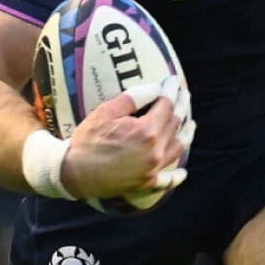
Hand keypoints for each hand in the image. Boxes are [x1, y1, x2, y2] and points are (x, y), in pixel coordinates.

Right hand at [60, 77, 189, 199]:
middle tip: (183, 94)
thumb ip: (133, 98)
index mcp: (145, 131)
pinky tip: (183, 172)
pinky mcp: (146, 183)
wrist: (74, 172)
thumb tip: (155, 89)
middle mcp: (154, 151)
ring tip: (190, 124)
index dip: (171, 90)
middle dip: (181, 106)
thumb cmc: (88, 140)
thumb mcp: (106, 112)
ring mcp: (153, 169)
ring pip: (178, 148)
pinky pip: (167, 180)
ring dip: (186, 134)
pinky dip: (177, 176)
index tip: (174, 80)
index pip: (165, 105)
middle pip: (175, 124)